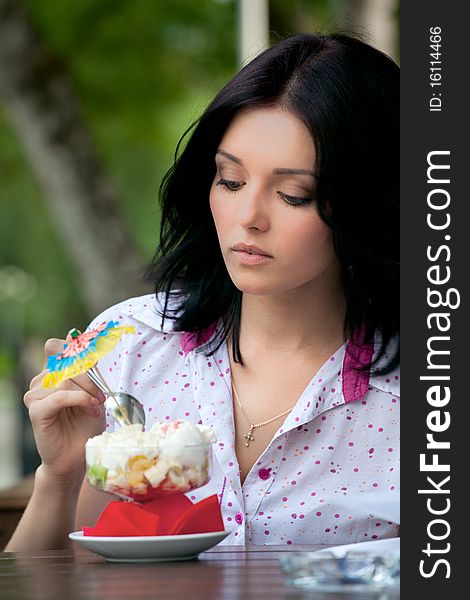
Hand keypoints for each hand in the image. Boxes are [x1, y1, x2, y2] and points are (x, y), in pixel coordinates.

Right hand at [24, 334, 106, 484]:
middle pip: (65, 362)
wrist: (79, 455)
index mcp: (53, 373)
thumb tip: (73, 335)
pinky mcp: (36, 411)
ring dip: (86, 392)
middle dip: (90, 378)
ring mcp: (36, 395)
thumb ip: (85, 367)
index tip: (93, 363)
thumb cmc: (85, 424)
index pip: (55, 346)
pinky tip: (90, 409)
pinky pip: (59, 395)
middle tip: (101, 396)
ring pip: (64, 378)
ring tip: (95, 407)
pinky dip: (79, 400)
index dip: (73, 349)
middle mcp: (41, 381)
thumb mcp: (93, 391)